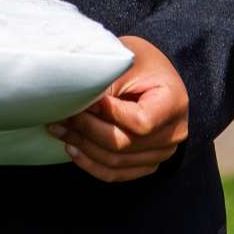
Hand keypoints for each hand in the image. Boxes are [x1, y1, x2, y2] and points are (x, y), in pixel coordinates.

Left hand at [47, 36, 190, 182]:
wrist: (148, 74)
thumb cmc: (136, 62)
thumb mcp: (124, 60)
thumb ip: (105, 82)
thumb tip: (73, 104)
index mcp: (174, 103)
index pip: (141, 122)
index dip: (109, 115)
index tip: (85, 102)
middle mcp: (174, 133)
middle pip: (124, 144)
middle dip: (87, 131)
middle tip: (60, 116)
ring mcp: (162, 153)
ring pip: (116, 162)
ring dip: (83, 147)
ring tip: (60, 129)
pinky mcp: (147, 163)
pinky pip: (117, 174)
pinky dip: (91, 163)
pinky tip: (72, 148)